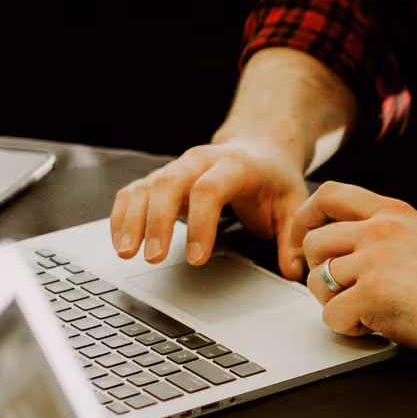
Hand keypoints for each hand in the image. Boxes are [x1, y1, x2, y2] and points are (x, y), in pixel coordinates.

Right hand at [109, 140, 308, 275]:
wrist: (261, 147)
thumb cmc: (274, 178)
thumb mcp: (293, 203)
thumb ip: (293, 237)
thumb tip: (295, 270)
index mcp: (236, 165)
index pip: (211, 188)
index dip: (201, 223)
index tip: (197, 258)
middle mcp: (201, 161)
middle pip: (170, 183)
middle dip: (157, 221)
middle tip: (153, 258)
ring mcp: (178, 168)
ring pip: (146, 186)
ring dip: (132, 219)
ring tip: (127, 254)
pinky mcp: (162, 179)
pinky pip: (133, 192)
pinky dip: (122, 215)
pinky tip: (120, 243)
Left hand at [287, 182, 416, 356]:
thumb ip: (384, 232)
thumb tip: (345, 246)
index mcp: (393, 211)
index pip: (330, 194)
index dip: (306, 219)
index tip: (304, 244)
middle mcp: (381, 229)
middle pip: (315, 242)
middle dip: (319, 272)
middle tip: (342, 293)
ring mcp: (375, 260)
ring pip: (317, 281)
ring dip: (334, 303)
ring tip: (367, 311)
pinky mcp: (372, 294)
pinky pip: (331, 316)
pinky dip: (349, 329)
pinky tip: (376, 326)